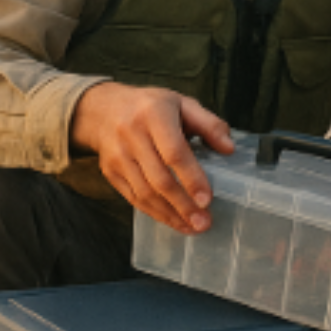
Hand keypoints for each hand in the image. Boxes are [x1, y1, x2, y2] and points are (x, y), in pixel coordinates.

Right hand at [70, 82, 233, 233]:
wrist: (101, 110)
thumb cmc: (149, 106)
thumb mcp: (181, 103)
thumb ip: (209, 124)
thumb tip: (229, 148)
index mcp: (153, 115)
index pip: (174, 152)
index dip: (192, 178)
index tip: (207, 199)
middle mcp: (131, 136)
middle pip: (159, 179)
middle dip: (183, 205)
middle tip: (203, 222)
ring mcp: (118, 156)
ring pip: (145, 193)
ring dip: (170, 214)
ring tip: (192, 226)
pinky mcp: (111, 172)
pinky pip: (133, 198)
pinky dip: (155, 213)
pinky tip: (173, 221)